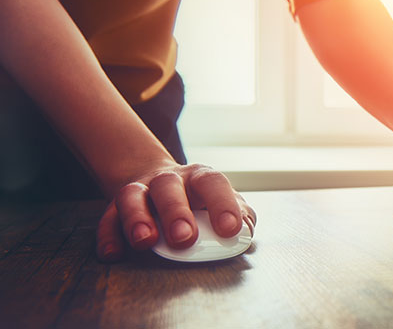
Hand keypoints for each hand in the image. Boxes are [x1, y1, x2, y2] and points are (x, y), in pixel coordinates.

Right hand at [95, 163, 256, 260]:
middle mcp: (169, 180)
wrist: (159, 183)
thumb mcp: (225, 203)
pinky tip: (114, 254)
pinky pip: (107, 218)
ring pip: (132, 196)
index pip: (212, 183)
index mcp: (200, 177)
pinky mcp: (115, 207)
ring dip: (137, 218)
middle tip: (184, 238)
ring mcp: (140, 190)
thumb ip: (240, 216)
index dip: (222, 204)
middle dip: (176, 212)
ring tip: (145, 242)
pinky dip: (108, 236)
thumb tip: (246, 232)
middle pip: (169, 187)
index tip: (230, 229)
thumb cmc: (201, 200)